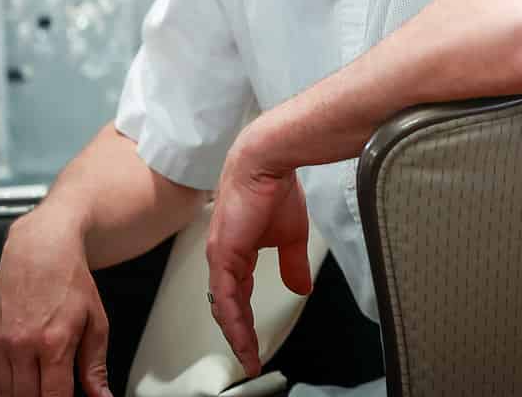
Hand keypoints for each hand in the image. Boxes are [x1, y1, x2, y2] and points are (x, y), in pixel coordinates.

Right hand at [0, 209, 111, 396]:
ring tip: (37, 391)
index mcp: (54, 343)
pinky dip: (0, 391)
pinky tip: (15, 389)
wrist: (40, 248)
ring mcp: (0, 342)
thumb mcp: (95, 321)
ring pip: (4, 394)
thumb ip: (95, 365)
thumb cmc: (71, 282)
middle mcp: (22, 345)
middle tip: (52, 394)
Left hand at [205, 133, 312, 376]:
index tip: (256, 343)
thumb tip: (301, 289)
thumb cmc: (277, 189)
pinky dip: (234, 318)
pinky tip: (242, 335)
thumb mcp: (290, 236)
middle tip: (251, 359)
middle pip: (228, 307)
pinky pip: (226, 295)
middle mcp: (223, 258)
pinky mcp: (223, 254)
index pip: (239, 296)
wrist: (268, 161)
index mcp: (237, 253)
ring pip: (225, 306)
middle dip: (239, 335)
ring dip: (237, 334)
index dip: (246, 321)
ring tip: (249, 356)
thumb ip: (291, 265)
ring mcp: (220, 257)